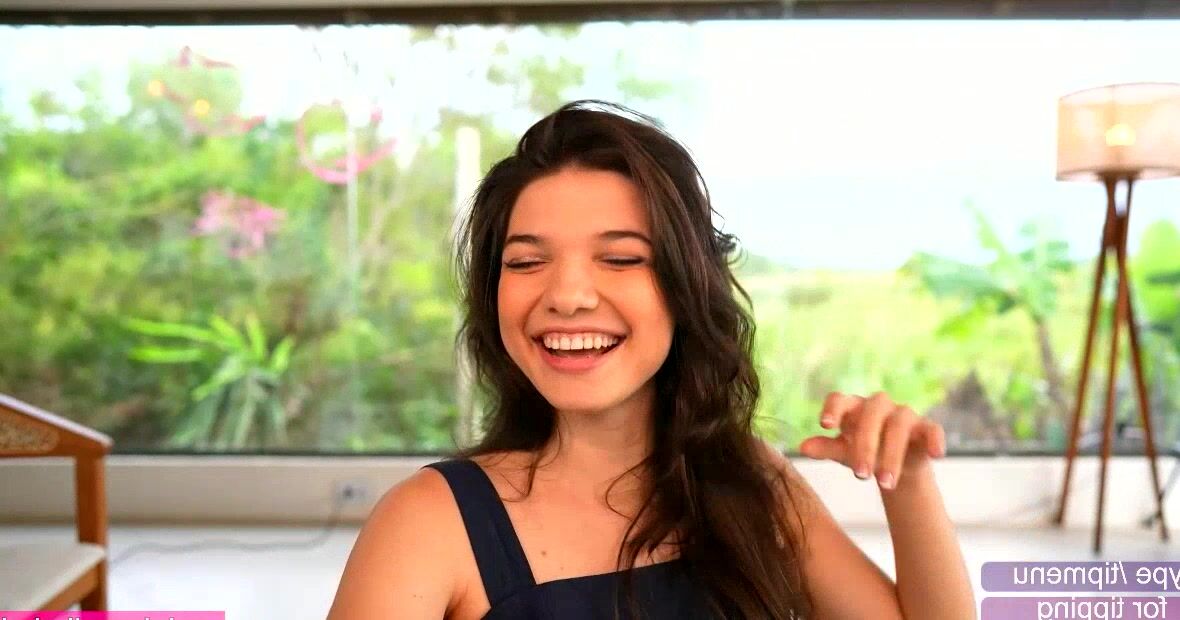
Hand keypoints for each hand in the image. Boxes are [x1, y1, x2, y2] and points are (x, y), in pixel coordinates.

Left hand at [798, 391, 945, 490]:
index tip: (825, 425)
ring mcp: (904, 415)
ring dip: (892, 455)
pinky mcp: (926, 428)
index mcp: (854, 408)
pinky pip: (933, 429)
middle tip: (859, 476)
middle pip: (871, 415)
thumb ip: (825, 448)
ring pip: (899, 426)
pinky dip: (935, 439)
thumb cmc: (864, 454)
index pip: (840, 398)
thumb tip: (802, 447)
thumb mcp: (843, 453)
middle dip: (865, 446)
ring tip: (884, 483)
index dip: (833, 408)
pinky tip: (936, 454)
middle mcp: (879, 406)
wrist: (896, 468)